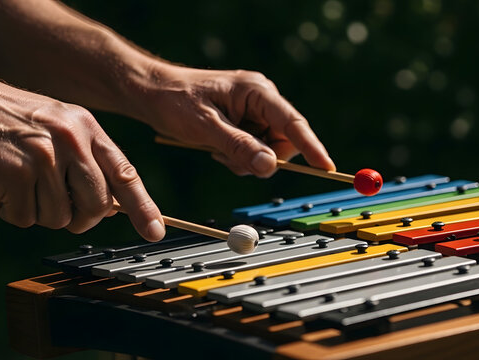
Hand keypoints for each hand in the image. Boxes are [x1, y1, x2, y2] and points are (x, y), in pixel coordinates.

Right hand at [0, 74, 164, 240]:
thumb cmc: (12, 120)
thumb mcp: (59, 126)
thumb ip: (88, 160)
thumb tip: (111, 207)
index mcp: (87, 127)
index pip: (125, 173)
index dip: (143, 207)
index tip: (155, 232)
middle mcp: (71, 139)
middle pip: (97, 206)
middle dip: (80, 217)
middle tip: (57, 203)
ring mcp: (44, 156)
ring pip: (59, 218)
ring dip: (38, 210)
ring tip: (20, 181)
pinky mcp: (15, 173)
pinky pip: (25, 218)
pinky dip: (10, 210)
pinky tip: (1, 184)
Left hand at [133, 64, 335, 176]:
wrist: (152, 93)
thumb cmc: (175, 101)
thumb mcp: (205, 127)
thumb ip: (239, 146)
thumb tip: (270, 166)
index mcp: (257, 92)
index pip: (293, 123)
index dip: (312, 147)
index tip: (326, 168)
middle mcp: (262, 100)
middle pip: (284, 142)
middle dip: (262, 158)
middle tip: (230, 159)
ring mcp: (255, 113)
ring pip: (269, 151)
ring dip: (246, 160)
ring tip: (218, 150)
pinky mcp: (247, 124)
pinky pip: (256, 151)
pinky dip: (239, 158)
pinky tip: (218, 149)